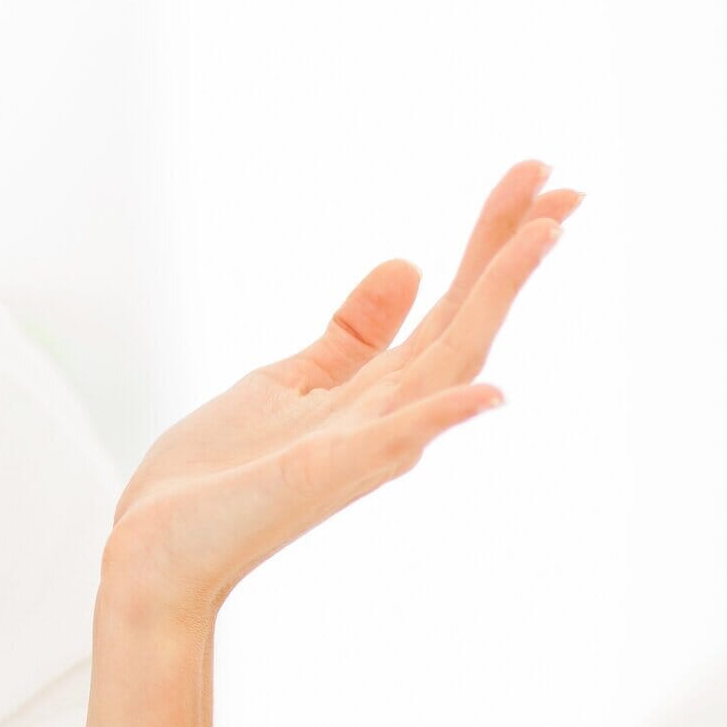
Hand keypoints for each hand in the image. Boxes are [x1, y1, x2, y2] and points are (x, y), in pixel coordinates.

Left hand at [103, 160, 582, 633]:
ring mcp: (362, 446)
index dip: (490, 241)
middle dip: (511, 253)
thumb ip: (352, 334)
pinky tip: (490, 392)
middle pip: (465, 321)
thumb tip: (407, 263)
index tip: (535, 177)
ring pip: (447, 363)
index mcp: (374, 390)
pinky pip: (395, 443)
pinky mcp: (325, 472)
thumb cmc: (218, 478)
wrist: (159, 549)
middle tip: (566, 185)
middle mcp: (386, 415)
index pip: (448, 304)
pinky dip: (442, 417)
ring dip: (495, 302)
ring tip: (544, 234)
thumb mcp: (286, 380)